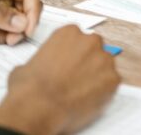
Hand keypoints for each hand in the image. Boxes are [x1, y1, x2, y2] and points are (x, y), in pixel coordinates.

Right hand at [0, 26, 120, 134]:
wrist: (38, 108)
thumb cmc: (29, 88)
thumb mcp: (27, 65)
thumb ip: (42, 60)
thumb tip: (41, 67)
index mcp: (69, 33)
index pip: (78, 38)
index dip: (74, 53)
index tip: (70, 62)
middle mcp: (90, 41)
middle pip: (95, 48)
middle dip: (88, 61)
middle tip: (77, 77)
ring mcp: (104, 59)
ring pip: (105, 65)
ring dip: (97, 75)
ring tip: (81, 91)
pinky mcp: (113, 79)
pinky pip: (112, 83)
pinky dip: (104, 91)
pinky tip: (89, 99)